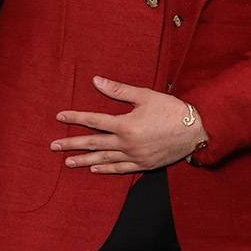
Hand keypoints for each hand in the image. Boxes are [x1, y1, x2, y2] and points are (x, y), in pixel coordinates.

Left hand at [52, 77, 205, 172]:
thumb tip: (96, 80)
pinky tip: (94, 170)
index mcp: (125, 125)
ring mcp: (135, 156)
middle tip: (53, 147)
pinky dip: (106, 170)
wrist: (196, 130)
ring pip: (104, 159)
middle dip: (72, 144)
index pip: (94, 121)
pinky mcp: (144, 165)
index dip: (75, 118)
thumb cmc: (171, 109)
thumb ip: (119, 90)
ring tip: (68, 162)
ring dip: (85, 161)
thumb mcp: (145, 95)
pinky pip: (121, 169)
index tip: (59, 117)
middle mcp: (127, 143)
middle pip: (94, 143)